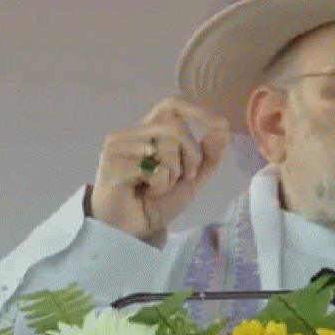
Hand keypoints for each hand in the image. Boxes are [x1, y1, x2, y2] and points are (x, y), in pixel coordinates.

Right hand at [89, 97, 229, 240]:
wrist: (132, 229)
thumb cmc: (157, 202)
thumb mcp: (191, 180)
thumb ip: (208, 156)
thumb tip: (224, 128)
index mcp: (150, 132)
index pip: (172, 105)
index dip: (197, 111)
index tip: (220, 124)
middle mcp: (132, 133)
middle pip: (174, 128)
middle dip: (190, 155)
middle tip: (184, 177)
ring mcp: (118, 146)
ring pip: (163, 145)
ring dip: (171, 173)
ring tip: (158, 187)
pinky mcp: (110, 163)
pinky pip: (149, 167)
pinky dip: (157, 184)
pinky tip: (143, 192)